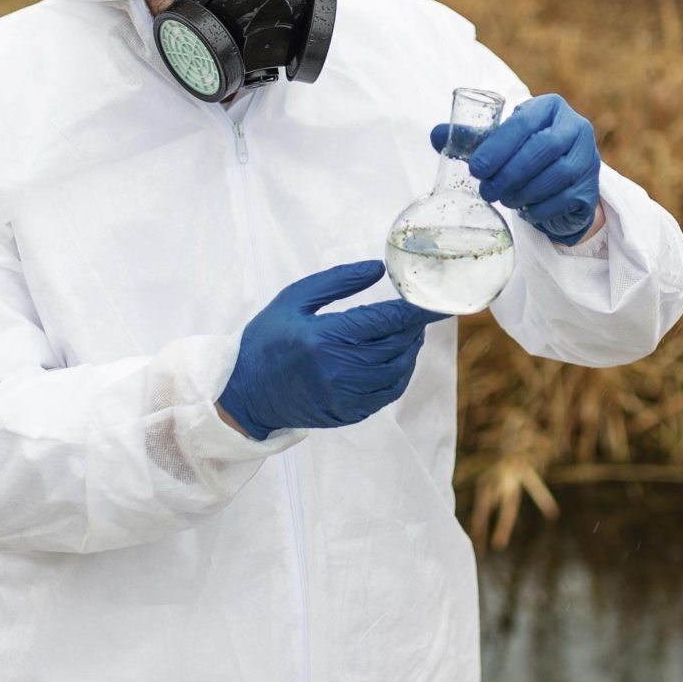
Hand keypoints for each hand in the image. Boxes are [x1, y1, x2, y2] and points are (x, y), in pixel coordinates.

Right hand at [217, 261, 444, 438]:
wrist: (245, 394)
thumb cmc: (265, 341)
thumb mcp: (294, 300)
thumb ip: (337, 281)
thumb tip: (377, 269)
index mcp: (324, 338)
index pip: (385, 321)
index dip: (416, 311)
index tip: (437, 301)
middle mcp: (339, 370)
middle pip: (397, 345)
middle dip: (414, 328)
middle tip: (420, 312)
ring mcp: (346, 396)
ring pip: (398, 371)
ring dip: (410, 350)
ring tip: (408, 333)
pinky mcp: (349, 413)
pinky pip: (389, 392)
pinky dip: (400, 373)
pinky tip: (396, 358)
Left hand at [431, 93, 601, 243]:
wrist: (563, 181)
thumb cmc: (526, 154)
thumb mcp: (501, 141)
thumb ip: (472, 138)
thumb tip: (436, 136)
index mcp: (550, 107)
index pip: (524, 122)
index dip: (498, 146)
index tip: (475, 168)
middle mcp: (575, 127)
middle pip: (544, 148)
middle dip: (510, 172)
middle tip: (485, 190)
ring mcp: (588, 158)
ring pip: (556, 174)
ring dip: (523, 191)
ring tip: (502, 198)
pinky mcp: (590, 188)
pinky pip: (564, 199)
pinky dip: (539, 207)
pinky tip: (524, 210)